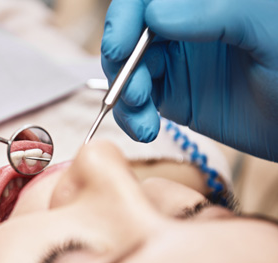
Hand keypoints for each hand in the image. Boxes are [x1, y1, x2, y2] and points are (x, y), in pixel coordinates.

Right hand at [101, 0, 277, 160]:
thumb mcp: (268, 30)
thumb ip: (217, 11)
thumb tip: (156, 14)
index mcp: (205, 2)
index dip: (124, 19)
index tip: (119, 47)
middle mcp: (185, 26)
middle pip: (129, 36)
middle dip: (122, 66)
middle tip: (136, 93)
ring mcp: (176, 61)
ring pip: (128, 71)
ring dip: (124, 97)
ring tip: (143, 122)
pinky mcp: (172, 95)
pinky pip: (137, 102)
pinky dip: (131, 117)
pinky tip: (145, 130)